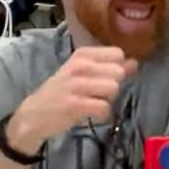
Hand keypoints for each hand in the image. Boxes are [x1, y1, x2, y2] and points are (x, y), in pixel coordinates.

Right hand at [8, 47, 137, 153]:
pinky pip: (104, 107)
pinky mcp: (76, 104)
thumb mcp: (83, 73)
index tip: (107, 77)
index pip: (117, 54)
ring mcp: (77, 84)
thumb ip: (109, 67)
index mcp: (82, 55)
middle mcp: (80, 66)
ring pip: (113, 88)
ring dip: (108, 100)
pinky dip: (102, 114)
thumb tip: (135, 63)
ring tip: (94, 103)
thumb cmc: (62, 92)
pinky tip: (92, 114)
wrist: (33, 114)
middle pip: (118, 72)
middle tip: (98, 93)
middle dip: (114, 86)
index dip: (118, 68)